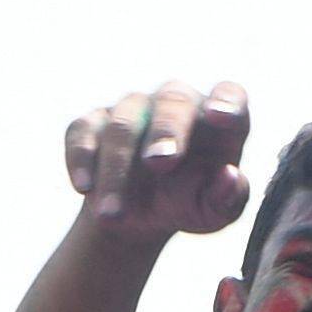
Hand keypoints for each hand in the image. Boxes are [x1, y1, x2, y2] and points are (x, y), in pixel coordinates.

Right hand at [64, 83, 252, 243]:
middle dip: (166, 129)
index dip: (227, 102)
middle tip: (158, 162)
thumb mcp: (213, 214)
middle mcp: (176, 104)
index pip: (229, 95)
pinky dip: (82, 158)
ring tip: (115, 214)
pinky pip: (83, 132)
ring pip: (124, 122)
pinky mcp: (94, 123)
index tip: (221, 117)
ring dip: (118, 168)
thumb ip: (228, 199)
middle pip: (174, 99)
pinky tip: (84, 187)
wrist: (140, 216)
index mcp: (216, 122)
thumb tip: (230, 178)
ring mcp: (133, 109)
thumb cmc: (189, 205)